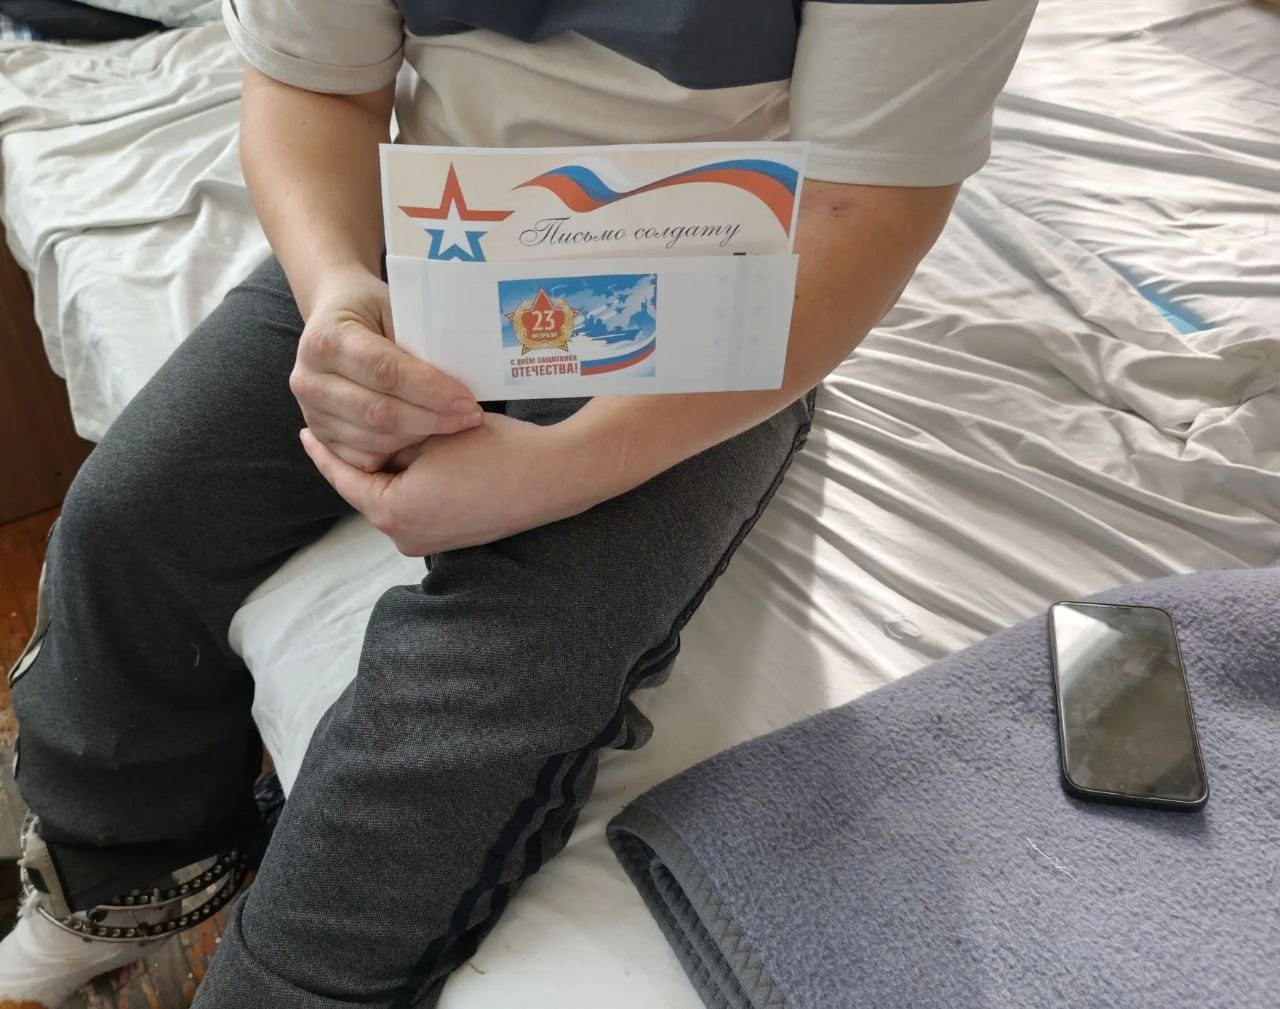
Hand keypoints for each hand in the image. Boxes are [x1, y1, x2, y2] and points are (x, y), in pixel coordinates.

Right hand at [290, 266, 482, 470]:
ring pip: (374, 439)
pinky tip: (424, 439)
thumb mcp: (393, 309)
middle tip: (469, 418)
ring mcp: (310, 411)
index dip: (430, 389)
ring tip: (453, 426)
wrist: (333, 318)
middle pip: (379, 412)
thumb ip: (416, 342)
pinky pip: (364, 457)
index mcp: (326, 340)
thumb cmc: (371, 310)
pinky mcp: (320, 434)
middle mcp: (309, 379)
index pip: (385, 371)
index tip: (466, 399)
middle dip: (432, 419)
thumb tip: (459, 376)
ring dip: (420, 437)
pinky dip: (398, 453)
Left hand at [299, 413, 594, 555]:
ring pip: (393, 497)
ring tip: (381, 437)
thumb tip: (369, 434)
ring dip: (389, 470)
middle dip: (359, 458)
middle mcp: (405, 536)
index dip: (324, 450)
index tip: (306, 432)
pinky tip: (418, 457)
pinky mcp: (452, 538)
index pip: (343, 476)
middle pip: (367, 489)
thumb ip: (390, 434)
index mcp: (392, 511)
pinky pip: (417, 507)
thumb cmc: (494, 451)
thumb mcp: (430, 431)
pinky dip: (411, 484)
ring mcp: (429, 542)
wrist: (551, 477)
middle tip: (341, 426)